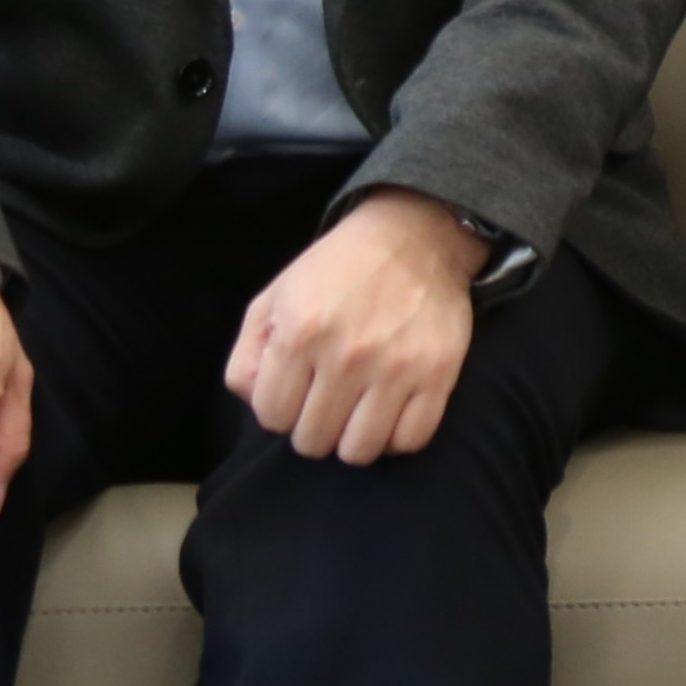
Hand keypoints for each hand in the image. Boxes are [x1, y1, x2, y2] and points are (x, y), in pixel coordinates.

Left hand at [222, 188, 486, 464]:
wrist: (415, 234)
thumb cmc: (337, 270)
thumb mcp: (274, 297)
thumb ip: (248, 356)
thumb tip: (255, 405)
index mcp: (299, 332)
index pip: (271, 417)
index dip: (280, 406)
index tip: (298, 386)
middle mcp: (346, 354)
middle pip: (312, 441)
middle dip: (314, 423)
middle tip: (329, 395)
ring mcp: (396, 368)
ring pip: (358, 452)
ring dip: (353, 436)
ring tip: (358, 406)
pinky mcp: (438, 374)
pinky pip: (410, 441)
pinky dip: (396, 435)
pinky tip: (391, 409)